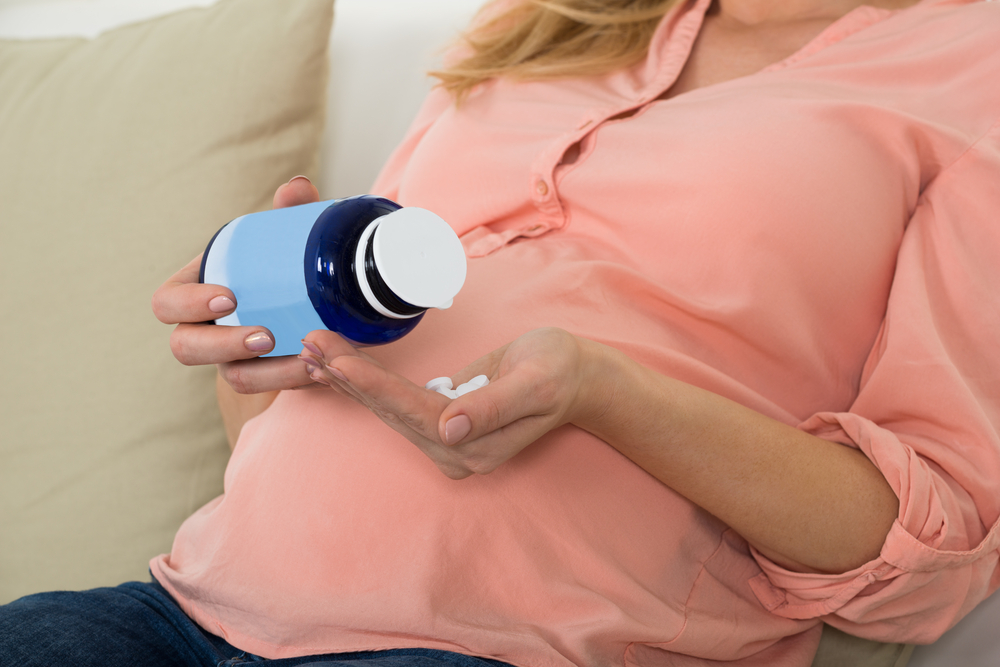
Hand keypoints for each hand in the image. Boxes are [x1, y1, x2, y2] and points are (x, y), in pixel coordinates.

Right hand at [152, 176, 321, 393]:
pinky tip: (322, 366)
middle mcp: (205, 328)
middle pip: (186, 347)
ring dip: (265, 372)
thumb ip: (289, 212)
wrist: (312, 299)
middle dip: (221, 345)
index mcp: (197, 289)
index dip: (189, 304)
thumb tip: (297, 187)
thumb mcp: (283, 238)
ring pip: (231, 376)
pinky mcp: (263, 376)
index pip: (167, 302)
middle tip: (265, 336)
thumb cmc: (282, 262)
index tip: (228, 297)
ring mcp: (231, 359)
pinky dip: (293, 378)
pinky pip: (268, 387)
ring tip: (303, 357)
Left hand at [300, 327, 600, 478]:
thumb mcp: (535, 383)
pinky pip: (396, 402)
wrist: (577, 376)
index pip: (413, 412)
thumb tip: (450, 432)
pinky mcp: (440, 421)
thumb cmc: (560, 371)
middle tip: (308, 343)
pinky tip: (337, 366)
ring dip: (348, 379)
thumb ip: (493, 408)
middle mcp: (454, 451)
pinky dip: (366, 382)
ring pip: (386, 408)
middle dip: (348, 377)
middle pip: (390, 412)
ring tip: (312, 350)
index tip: (336, 360)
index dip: (373, 385)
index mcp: (474, 447)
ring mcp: (446, 440)